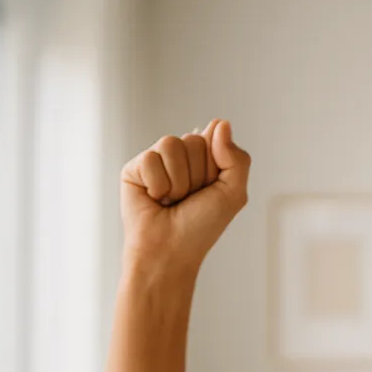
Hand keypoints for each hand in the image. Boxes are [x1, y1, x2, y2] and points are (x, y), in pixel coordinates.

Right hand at [119, 118, 250, 270]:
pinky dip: (158, 185)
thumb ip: (236, 159)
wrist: (170, 249)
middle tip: (189, 198)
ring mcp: (157, 159)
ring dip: (178, 181)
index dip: (217, 165)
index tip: (211, 188)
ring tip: (172, 200)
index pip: (217, 135)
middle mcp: (182, 155)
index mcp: (207, 158)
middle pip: (194, 139)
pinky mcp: (135, 166)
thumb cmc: (201, 226)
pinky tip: (154, 199)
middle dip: (197, 174)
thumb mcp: (233, 194)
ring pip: (171, 144)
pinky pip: (150, 158)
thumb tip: (221, 122)